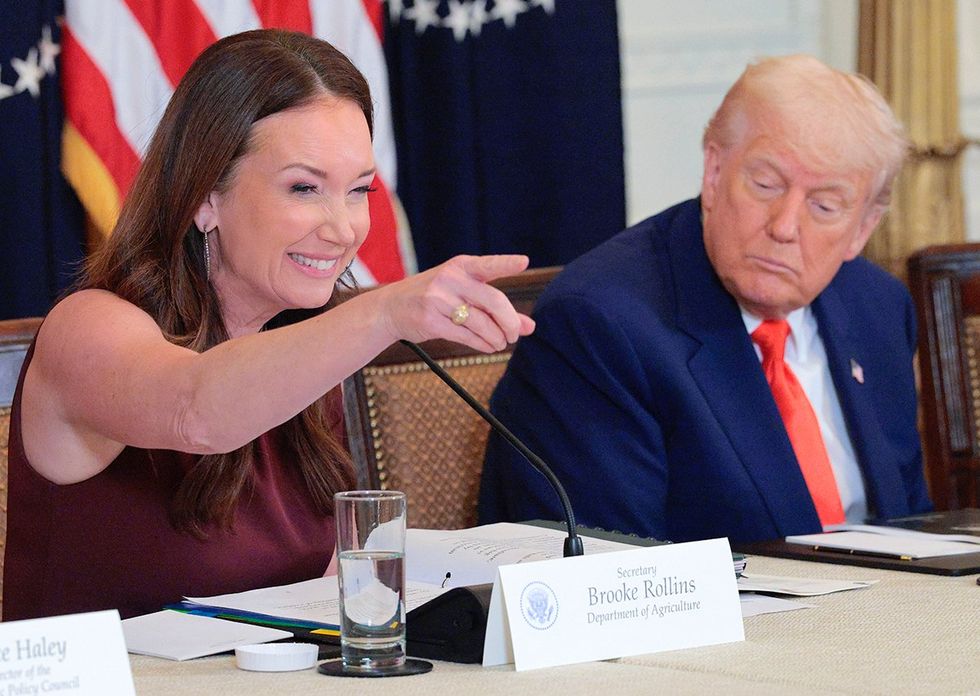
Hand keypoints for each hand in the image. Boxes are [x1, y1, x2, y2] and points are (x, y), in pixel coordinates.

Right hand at [376, 255, 535, 351]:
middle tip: (515, 334)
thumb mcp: (464, 293)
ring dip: (496, 338)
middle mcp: (450, 279)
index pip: (488, 265)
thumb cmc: (435, 298)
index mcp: (461, 267)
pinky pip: (466, 336)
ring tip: (500, 343)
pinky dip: (483, 344)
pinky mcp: (431, 322)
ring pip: (482, 323)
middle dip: (510, 322)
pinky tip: (488, 346)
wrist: (391, 308)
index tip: (524, 262)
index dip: (506, 263)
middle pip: (494, 300)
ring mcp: (438, 300)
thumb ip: (497, 308)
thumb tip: (530, 326)